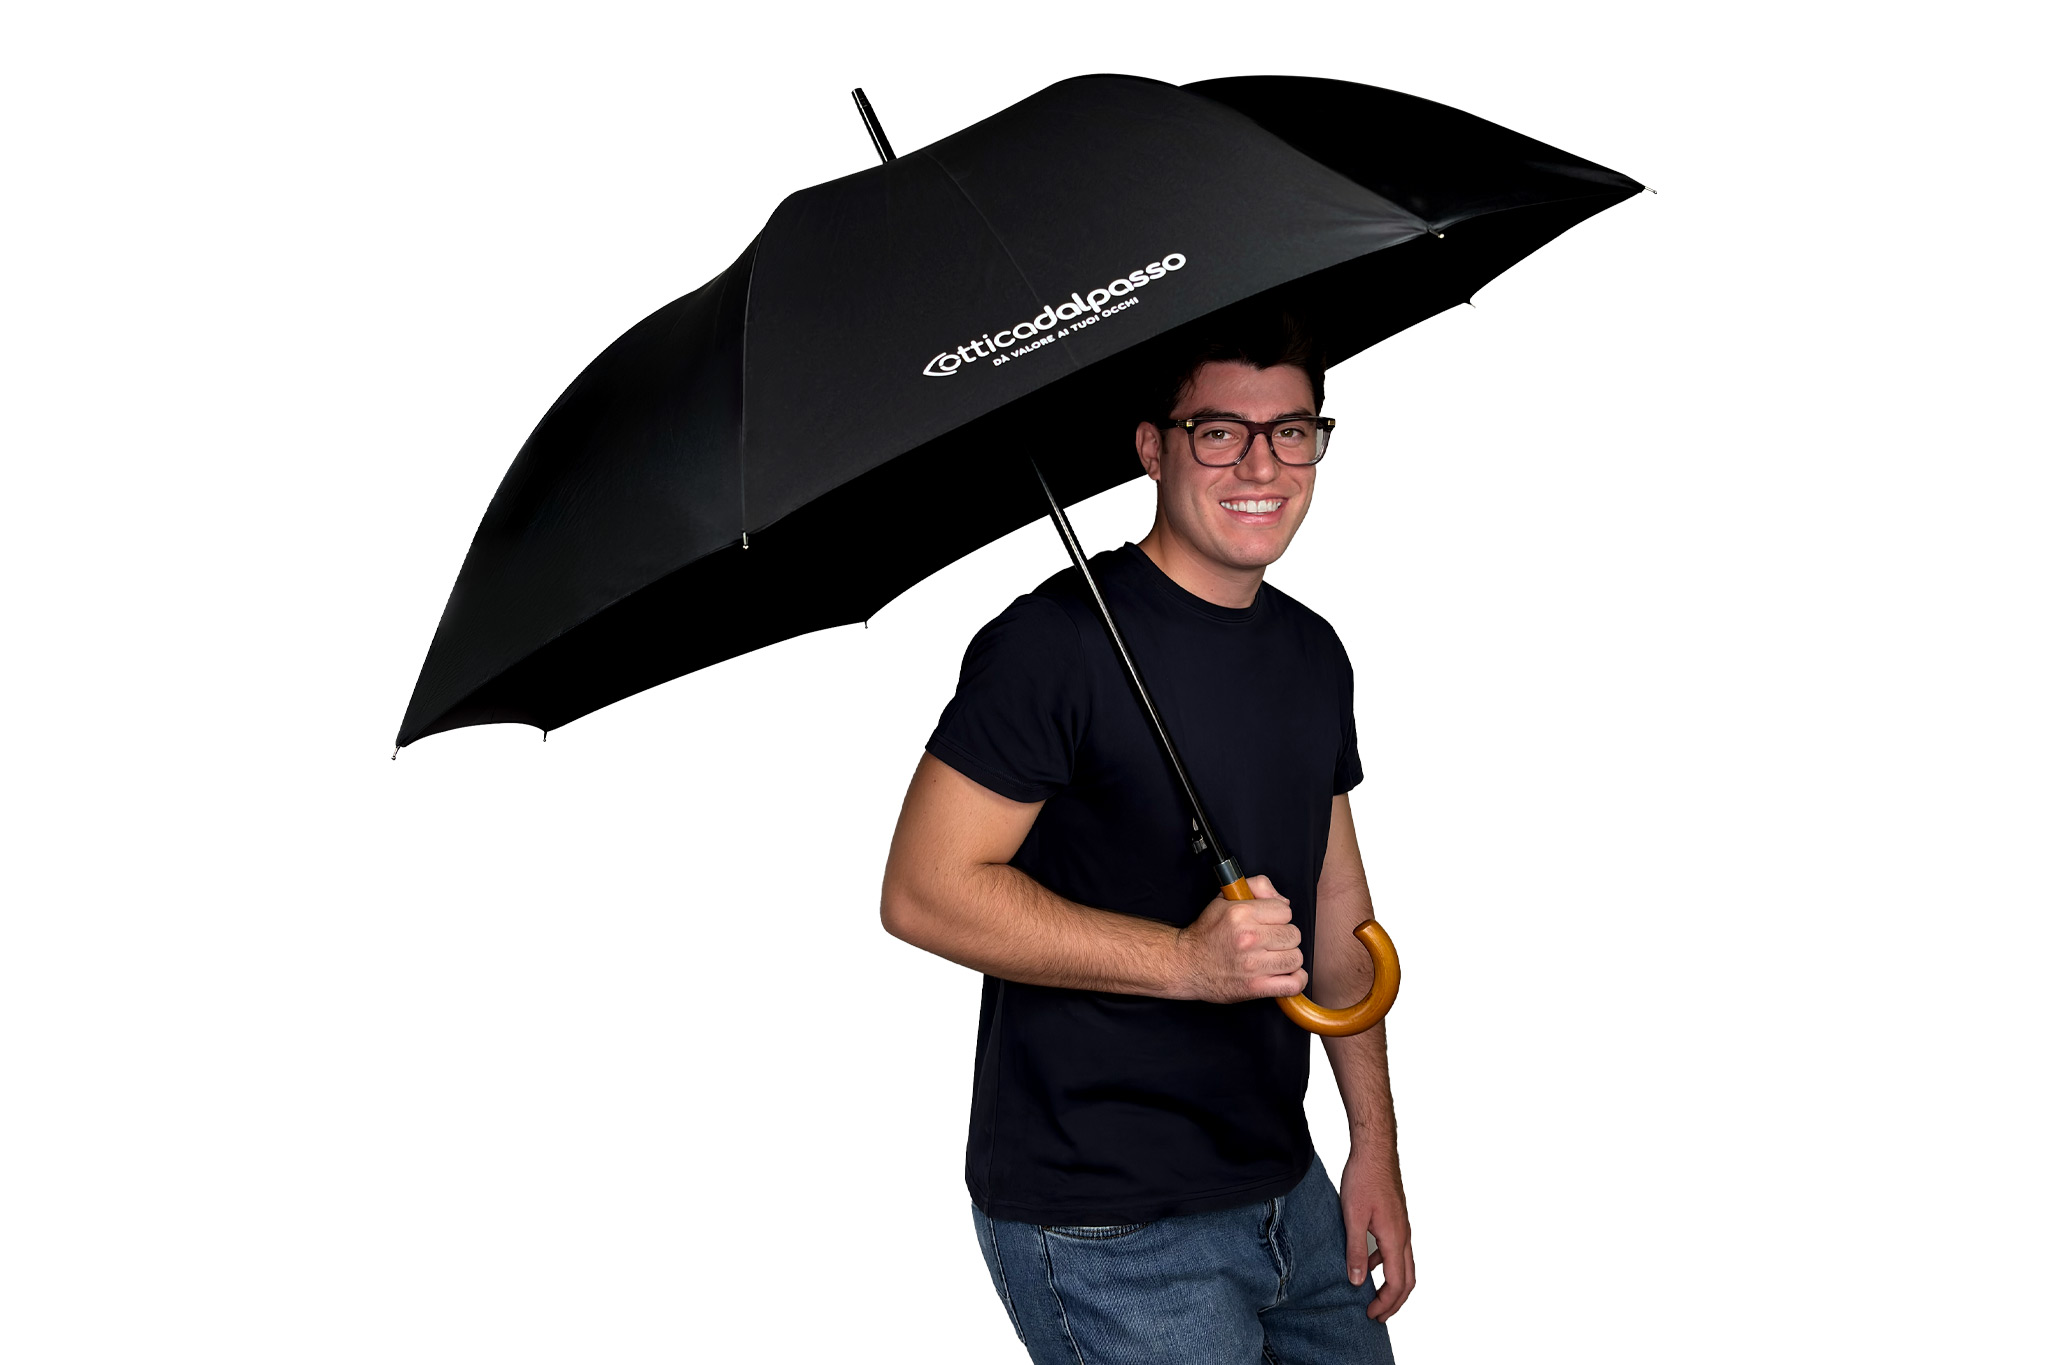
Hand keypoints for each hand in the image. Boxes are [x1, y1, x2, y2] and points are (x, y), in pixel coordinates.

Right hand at [1172, 875, 1306, 1001]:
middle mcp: (1248, 938)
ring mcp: (1253, 965)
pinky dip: (1295, 980)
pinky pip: (1293, 984)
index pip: (1285, 910)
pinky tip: (1285, 975)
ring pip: (1295, 958)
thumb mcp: (1225, 899)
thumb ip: (1257, 887)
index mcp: (1241, 913)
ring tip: (1274, 958)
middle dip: (1284, 937)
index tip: (1268, 923)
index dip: (1279, 916)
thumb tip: (1284, 900)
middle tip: (1270, 941)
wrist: (1186, 965)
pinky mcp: (1255, 987)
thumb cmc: (1207, 933)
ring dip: (1288, 958)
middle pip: (1293, 935)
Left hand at [1341, 1147, 1413, 1320]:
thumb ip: (1356, 1250)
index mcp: (1395, 1239)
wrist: (1374, 1151)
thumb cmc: (1364, 1179)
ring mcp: (1402, 1227)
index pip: (1396, 1283)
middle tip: (1378, 1316)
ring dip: (1393, 1284)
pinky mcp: (1396, 1219)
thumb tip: (1358, 1281)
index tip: (1371, 1314)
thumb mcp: (1352, 1216)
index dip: (1385, 1303)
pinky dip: (1386, 1264)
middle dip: (1395, 1302)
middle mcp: (1403, 1236)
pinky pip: (1396, 1250)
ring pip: (1404, 1265)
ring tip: (1374, 1295)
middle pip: (1407, 1279)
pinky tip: (1368, 1261)